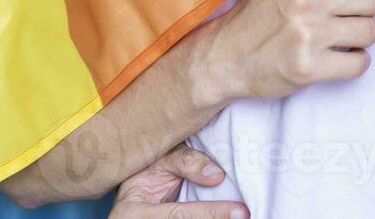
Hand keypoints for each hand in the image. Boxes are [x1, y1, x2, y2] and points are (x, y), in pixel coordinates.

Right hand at [108, 143, 245, 217]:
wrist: (130, 198)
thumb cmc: (143, 175)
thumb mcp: (159, 161)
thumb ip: (185, 161)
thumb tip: (217, 174)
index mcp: (133, 213)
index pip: (179, 215)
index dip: (211, 213)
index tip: (239, 212)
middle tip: (244, 216)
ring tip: (238, 216)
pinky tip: (226, 217)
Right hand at [202, 0, 374, 103]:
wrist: (226, 57)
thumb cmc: (257, 11)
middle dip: (363, 6)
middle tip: (346, 11)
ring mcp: (307, 34)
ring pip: (370, 30)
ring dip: (359, 35)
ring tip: (339, 34)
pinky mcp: (309, 68)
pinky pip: (360, 64)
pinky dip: (353, 62)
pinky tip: (335, 56)